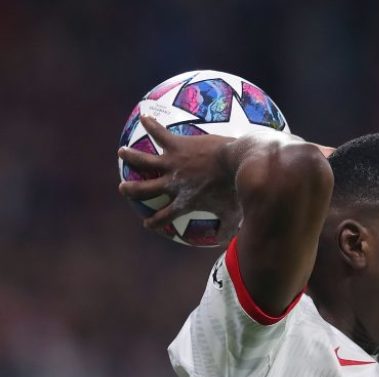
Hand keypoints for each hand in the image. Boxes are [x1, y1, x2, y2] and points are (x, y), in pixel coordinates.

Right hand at [117, 115, 240, 241]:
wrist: (237, 165)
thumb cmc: (236, 190)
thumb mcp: (232, 214)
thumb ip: (227, 228)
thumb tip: (229, 240)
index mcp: (185, 201)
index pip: (165, 216)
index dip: (155, 222)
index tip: (147, 224)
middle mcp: (173, 184)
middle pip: (145, 190)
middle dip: (131, 189)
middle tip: (123, 188)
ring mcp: (173, 163)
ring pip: (144, 161)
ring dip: (131, 157)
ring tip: (123, 152)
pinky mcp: (178, 145)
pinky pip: (159, 133)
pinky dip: (151, 125)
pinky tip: (144, 117)